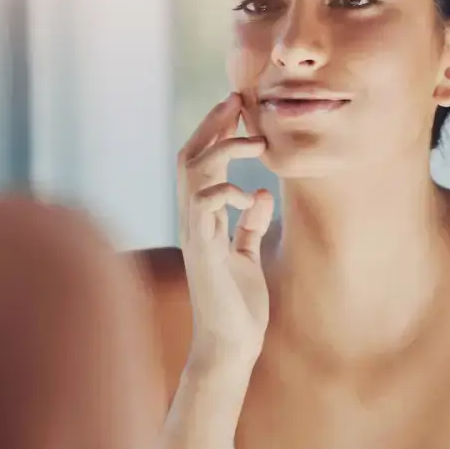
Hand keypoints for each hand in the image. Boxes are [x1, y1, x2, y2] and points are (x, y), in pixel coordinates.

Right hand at [176, 93, 275, 372]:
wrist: (231, 347)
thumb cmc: (238, 307)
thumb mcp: (249, 257)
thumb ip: (250, 225)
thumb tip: (260, 194)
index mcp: (204, 220)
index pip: (200, 163)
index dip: (214, 131)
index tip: (236, 105)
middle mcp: (194, 223)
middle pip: (190, 158)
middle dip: (212, 126)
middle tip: (236, 100)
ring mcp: (195, 236)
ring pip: (192, 176)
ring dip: (222, 152)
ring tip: (253, 143)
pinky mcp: (204, 254)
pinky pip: (203, 209)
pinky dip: (224, 193)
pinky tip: (248, 195)